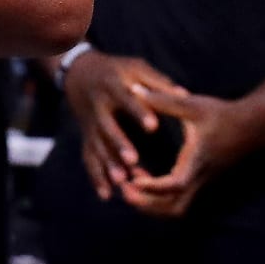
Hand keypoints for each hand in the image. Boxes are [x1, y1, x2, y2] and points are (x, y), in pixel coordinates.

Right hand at [62, 51, 185, 199]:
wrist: (80, 72)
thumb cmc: (117, 70)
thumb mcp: (136, 68)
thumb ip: (158, 83)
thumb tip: (184, 94)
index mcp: (113, 86)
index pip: (127, 100)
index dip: (139, 112)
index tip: (154, 126)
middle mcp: (99, 106)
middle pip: (107, 126)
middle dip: (119, 143)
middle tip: (134, 159)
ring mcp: (90, 123)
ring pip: (97, 146)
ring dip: (107, 164)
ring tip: (121, 181)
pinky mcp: (87, 137)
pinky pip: (89, 158)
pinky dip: (96, 177)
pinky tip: (107, 195)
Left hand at [121, 89, 255, 217]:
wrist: (251, 126)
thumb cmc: (221, 114)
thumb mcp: (191, 104)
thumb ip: (162, 99)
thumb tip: (133, 89)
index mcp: (196, 160)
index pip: (176, 184)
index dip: (154, 187)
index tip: (134, 180)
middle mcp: (199, 177)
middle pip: (175, 207)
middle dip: (148, 204)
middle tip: (124, 189)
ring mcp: (201, 182)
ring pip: (176, 208)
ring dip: (152, 204)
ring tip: (129, 184)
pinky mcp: (200, 181)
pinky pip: (178, 200)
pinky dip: (158, 197)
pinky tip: (142, 178)